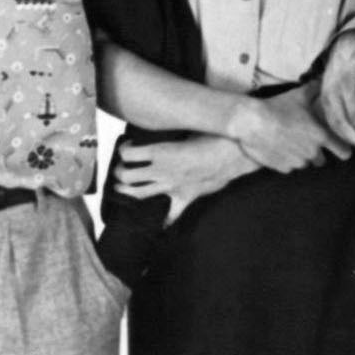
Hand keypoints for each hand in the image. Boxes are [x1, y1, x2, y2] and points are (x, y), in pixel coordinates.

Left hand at [112, 135, 254, 224]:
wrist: (235, 154)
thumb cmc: (213, 136)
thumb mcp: (186, 129)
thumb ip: (171, 134)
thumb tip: (162, 131)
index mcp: (160, 151)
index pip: (127, 154)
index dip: (123, 150)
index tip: (127, 148)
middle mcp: (161, 170)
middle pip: (126, 176)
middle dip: (119, 172)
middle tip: (121, 169)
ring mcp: (171, 186)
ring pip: (138, 194)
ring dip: (126, 192)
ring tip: (123, 188)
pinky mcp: (186, 197)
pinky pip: (172, 215)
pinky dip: (166, 221)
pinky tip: (161, 225)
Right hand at [229, 85, 350, 172]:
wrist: (251, 122)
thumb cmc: (277, 107)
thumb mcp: (298, 95)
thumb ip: (315, 89)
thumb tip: (323, 80)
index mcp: (321, 136)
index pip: (343, 151)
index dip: (344, 150)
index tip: (342, 150)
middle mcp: (312, 152)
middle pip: (322, 160)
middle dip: (316, 153)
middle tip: (305, 141)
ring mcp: (297, 162)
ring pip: (304, 163)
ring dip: (300, 156)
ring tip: (288, 142)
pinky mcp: (283, 168)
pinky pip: (289, 166)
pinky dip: (286, 160)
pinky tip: (278, 147)